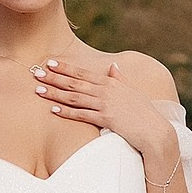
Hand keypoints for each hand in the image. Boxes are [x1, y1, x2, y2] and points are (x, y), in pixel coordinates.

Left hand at [35, 55, 178, 178]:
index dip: (66, 67)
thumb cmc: (144, 112)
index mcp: (112, 82)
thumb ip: (121, 79)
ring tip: (39, 90)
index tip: (51, 62)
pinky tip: (53, 110)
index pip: (84, 73)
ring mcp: (106, 104)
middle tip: (36, 73)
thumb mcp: (133, 91)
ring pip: (75, 97)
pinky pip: (82, 115)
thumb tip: (114, 67)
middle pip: (75, 82)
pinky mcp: (106, 118)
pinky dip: (67, 112)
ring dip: (56, 93)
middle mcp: (107, 90)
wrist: (154, 130)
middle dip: (55, 77)